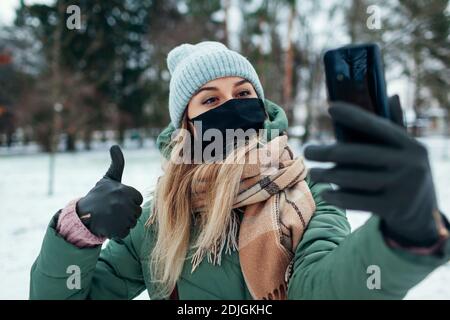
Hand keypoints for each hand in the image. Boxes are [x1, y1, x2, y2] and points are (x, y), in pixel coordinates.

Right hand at [76, 145, 143, 238]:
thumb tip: (115, 145)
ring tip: (110, 217)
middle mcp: (122, 203)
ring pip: (132, 223)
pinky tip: (108, 226)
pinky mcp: (116, 230)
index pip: (138, 199)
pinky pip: (125, 232)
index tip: (117, 200)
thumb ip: (117, 164)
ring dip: (123, 222)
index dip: (130, 201)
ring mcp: (119, 218)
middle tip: (113, 210)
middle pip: (137, 212)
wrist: (82, 215)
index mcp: (123, 190)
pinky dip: (118, 232)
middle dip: (127, 212)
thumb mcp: (108, 179)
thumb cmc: (98, 196)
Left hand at [304, 102, 443, 246]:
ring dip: (326, 175)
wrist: (423, 214)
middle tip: (308, 151)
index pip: (377, 126)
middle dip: (326, 152)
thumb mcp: (406, 151)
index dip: (352, 115)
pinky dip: (337, 196)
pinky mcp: (392, 208)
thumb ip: (396, 126)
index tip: (329, 107)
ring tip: (313, 173)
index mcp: (411, 145)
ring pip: (352, 178)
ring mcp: (402, 188)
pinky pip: (356, 201)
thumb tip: (391, 95)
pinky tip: (325, 194)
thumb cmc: (404, 173)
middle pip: (356, 154)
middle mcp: (409, 164)